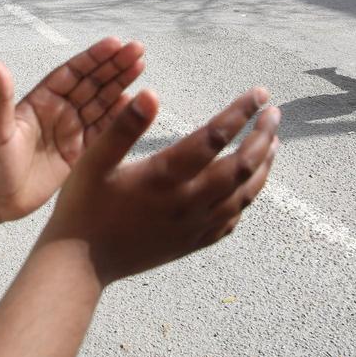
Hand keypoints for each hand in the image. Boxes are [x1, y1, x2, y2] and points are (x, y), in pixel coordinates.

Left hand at [0, 38, 145, 221]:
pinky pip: (103, 130)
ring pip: (101, 103)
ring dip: (121, 85)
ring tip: (141, 66)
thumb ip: (1, 97)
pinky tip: (134, 103)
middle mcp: (59, 111)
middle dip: (115, 65)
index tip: (114, 44)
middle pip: (92, 83)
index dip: (94, 57)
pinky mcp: (80, 152)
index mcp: (41, 100)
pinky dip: (119, 117)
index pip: (72, 72)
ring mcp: (71, 130)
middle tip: (138, 49)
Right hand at [40, 88, 279, 286]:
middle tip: (274, 114)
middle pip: (242, 166)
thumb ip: (124, 125)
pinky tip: (249, 186)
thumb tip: (151, 93)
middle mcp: (188, 201)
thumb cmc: (84, 206)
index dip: (241, 112)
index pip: (215, 136)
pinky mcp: (193, 242)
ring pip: (245, 194)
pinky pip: (233, 219)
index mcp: (166, 176)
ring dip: (264, 166)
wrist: (81, 263)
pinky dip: (248, 197)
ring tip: (273, 143)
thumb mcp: (94, 160)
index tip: (259, 93)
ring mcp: (195, 225)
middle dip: (263, 136)